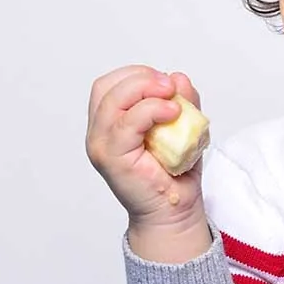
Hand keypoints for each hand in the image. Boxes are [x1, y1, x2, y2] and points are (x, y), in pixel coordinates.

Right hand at [86, 65, 209, 260]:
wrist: (174, 210)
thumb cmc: (176, 172)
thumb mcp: (184, 126)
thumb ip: (182, 100)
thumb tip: (178, 77)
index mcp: (110, 123)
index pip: (110, 84)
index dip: (137, 74)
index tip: (166, 82)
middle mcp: (100, 133)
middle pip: (106, 87)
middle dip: (141, 77)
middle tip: (169, 86)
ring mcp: (102, 146)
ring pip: (113, 101)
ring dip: (146, 90)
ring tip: (172, 100)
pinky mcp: (113, 159)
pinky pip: (127, 124)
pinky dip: (151, 110)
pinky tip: (172, 112)